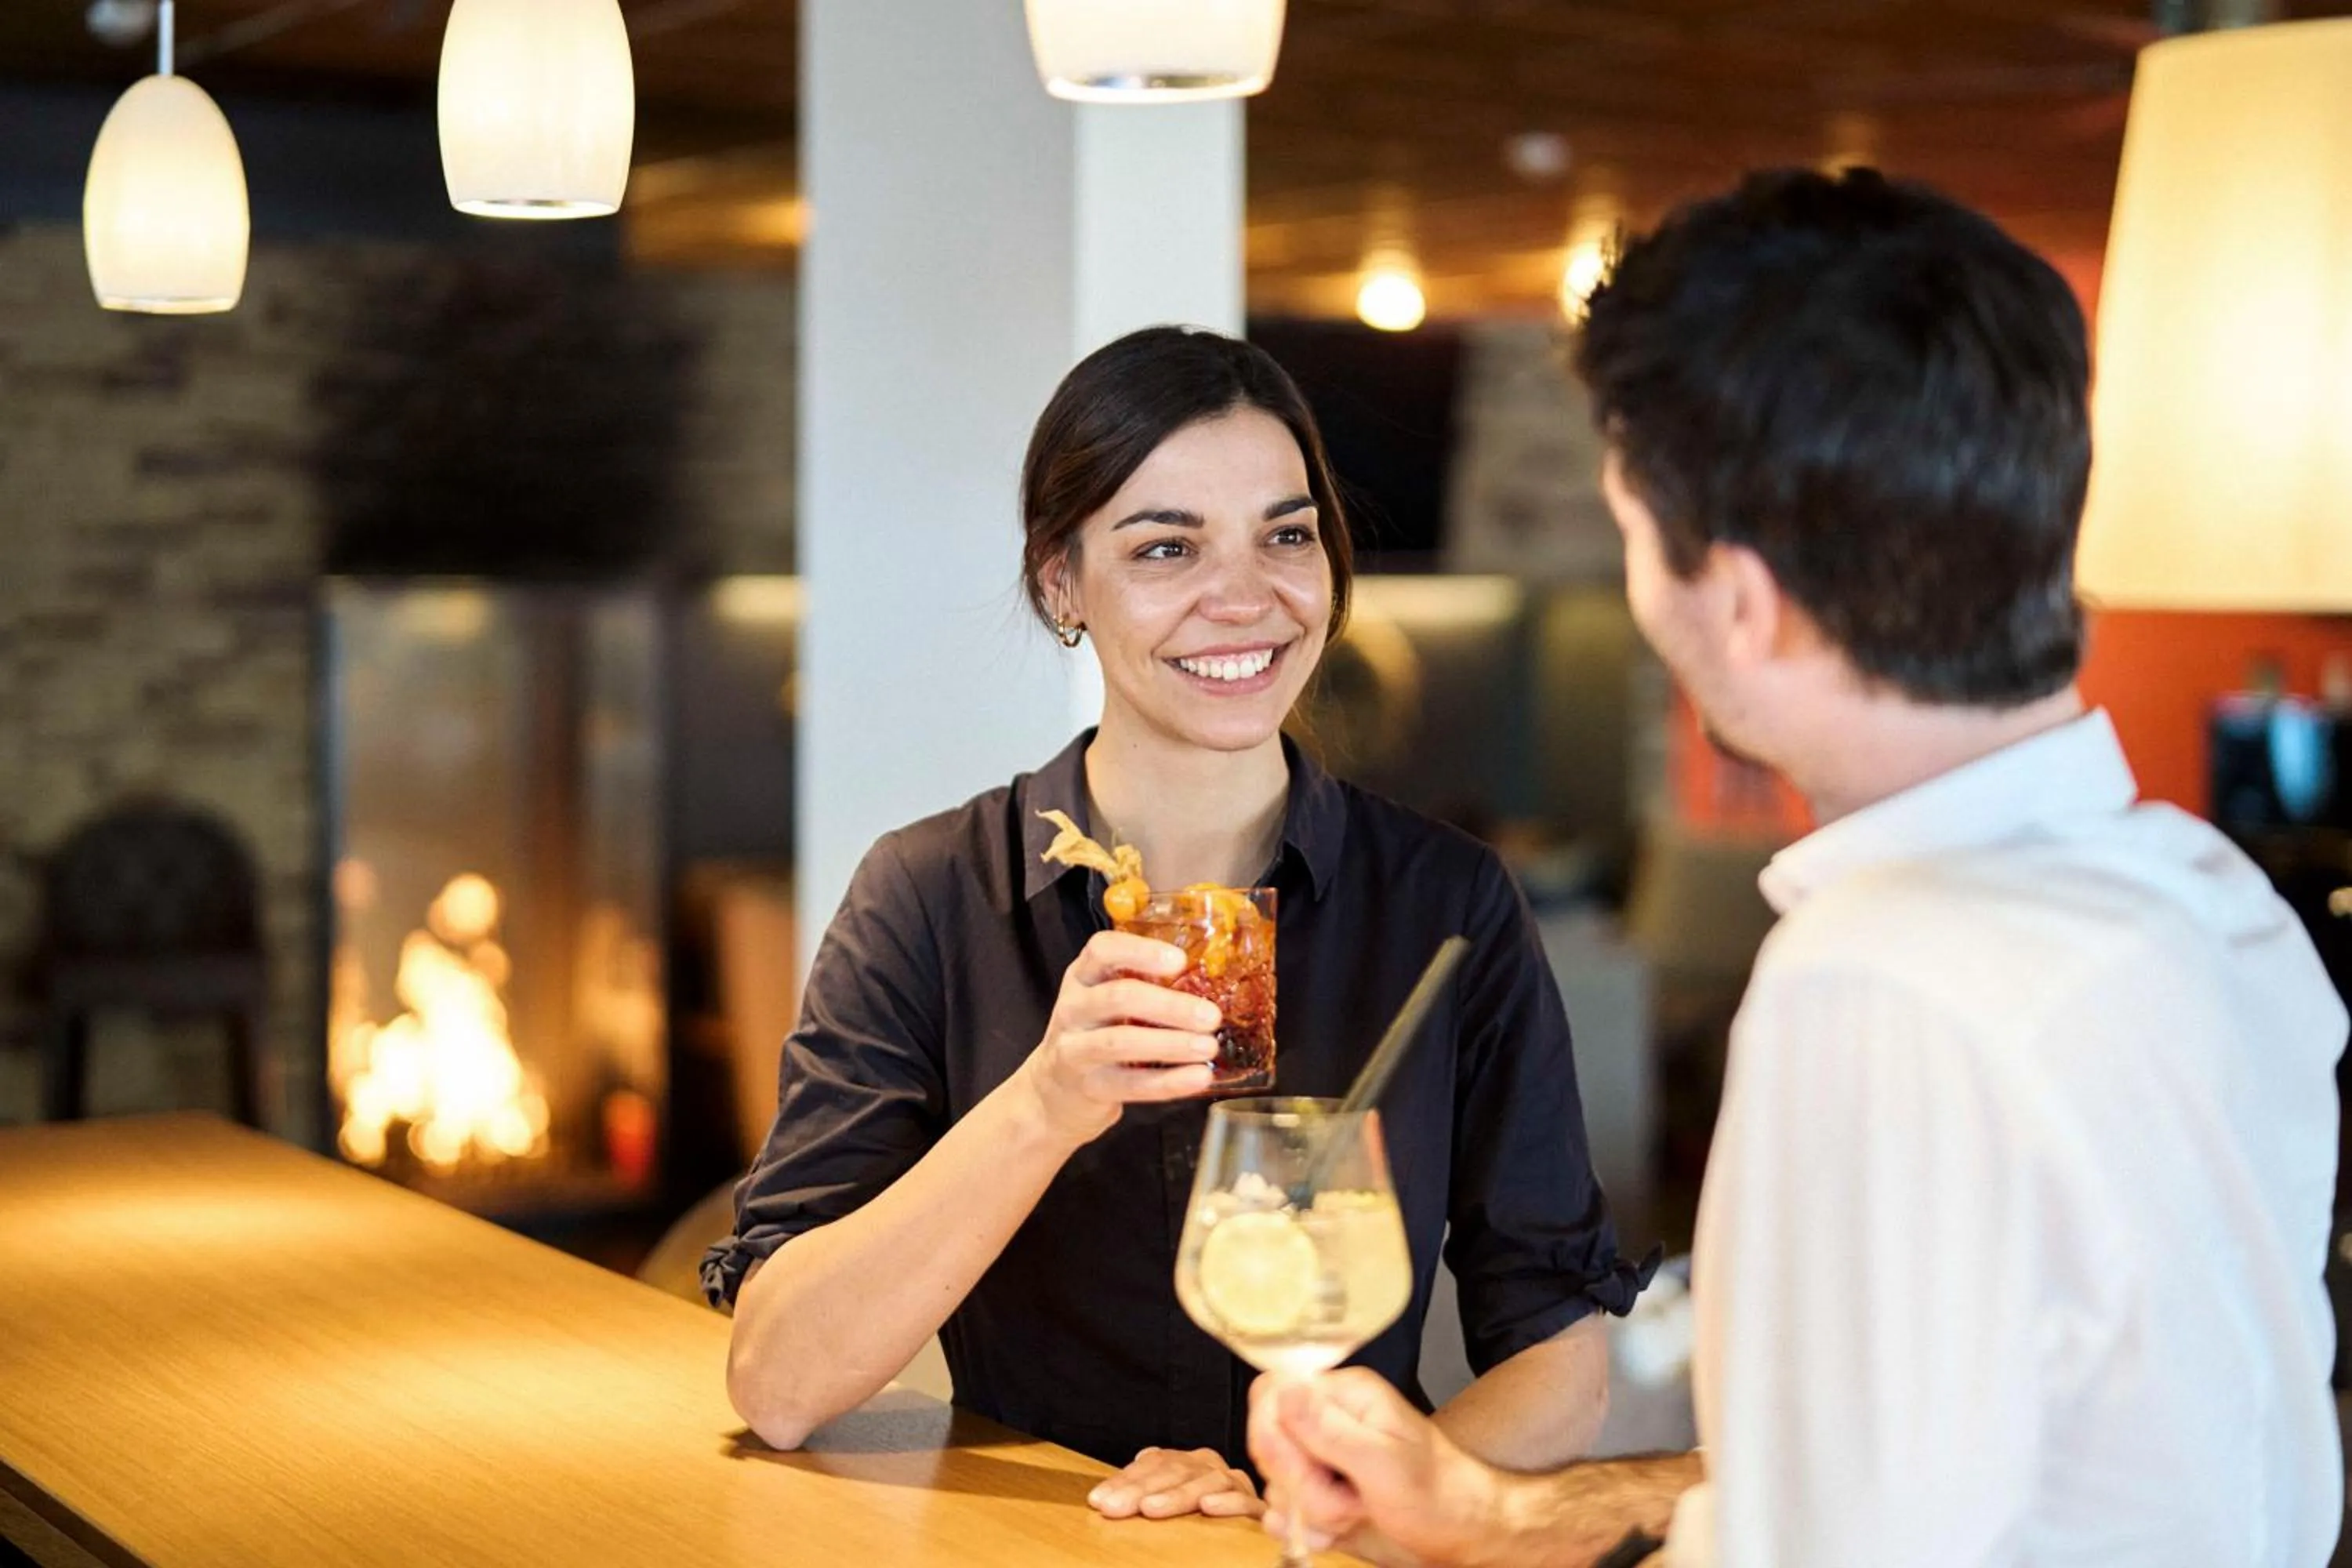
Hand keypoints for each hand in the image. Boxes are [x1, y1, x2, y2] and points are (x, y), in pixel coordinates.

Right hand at [1014, 930, 1221, 1145]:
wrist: (1055, 1089)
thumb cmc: (1097, 1032)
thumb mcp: (1107, 1000)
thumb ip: (1145, 985)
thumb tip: (1212, 979)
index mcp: (1083, 976)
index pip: (1103, 950)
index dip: (1140, 952)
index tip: (1179, 960)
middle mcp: (1074, 1007)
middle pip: (1118, 997)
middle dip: (1170, 1005)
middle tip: (1211, 1016)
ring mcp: (1075, 1048)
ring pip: (1121, 1042)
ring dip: (1171, 1044)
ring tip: (1208, 1048)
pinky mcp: (1087, 1086)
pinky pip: (1129, 1084)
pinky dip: (1168, 1082)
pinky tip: (1198, 1077)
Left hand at [1088, 1446, 1261, 1521]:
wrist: (1251, 1544)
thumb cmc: (1201, 1521)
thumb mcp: (1167, 1505)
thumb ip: (1142, 1495)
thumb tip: (1101, 1497)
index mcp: (1188, 1463)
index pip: (1153, 1464)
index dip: (1124, 1481)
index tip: (1098, 1500)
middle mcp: (1211, 1468)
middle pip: (1174, 1471)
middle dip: (1139, 1489)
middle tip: (1113, 1507)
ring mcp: (1236, 1484)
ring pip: (1206, 1482)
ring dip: (1177, 1495)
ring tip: (1149, 1508)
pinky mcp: (1258, 1508)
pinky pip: (1246, 1501)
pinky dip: (1227, 1502)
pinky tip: (1208, 1506)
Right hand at [1248, 1370, 1502, 1566]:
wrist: (1465, 1533)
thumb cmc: (1439, 1496)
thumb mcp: (1384, 1463)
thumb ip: (1329, 1429)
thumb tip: (1284, 1390)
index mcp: (1345, 1394)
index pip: (1271, 1393)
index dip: (1273, 1435)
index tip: (1305, 1468)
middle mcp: (1329, 1417)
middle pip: (1270, 1441)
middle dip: (1302, 1482)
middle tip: (1346, 1497)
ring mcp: (1324, 1453)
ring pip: (1278, 1479)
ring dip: (1312, 1508)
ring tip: (1355, 1511)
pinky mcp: (1323, 1485)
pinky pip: (1289, 1504)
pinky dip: (1309, 1524)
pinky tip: (1338, 1529)